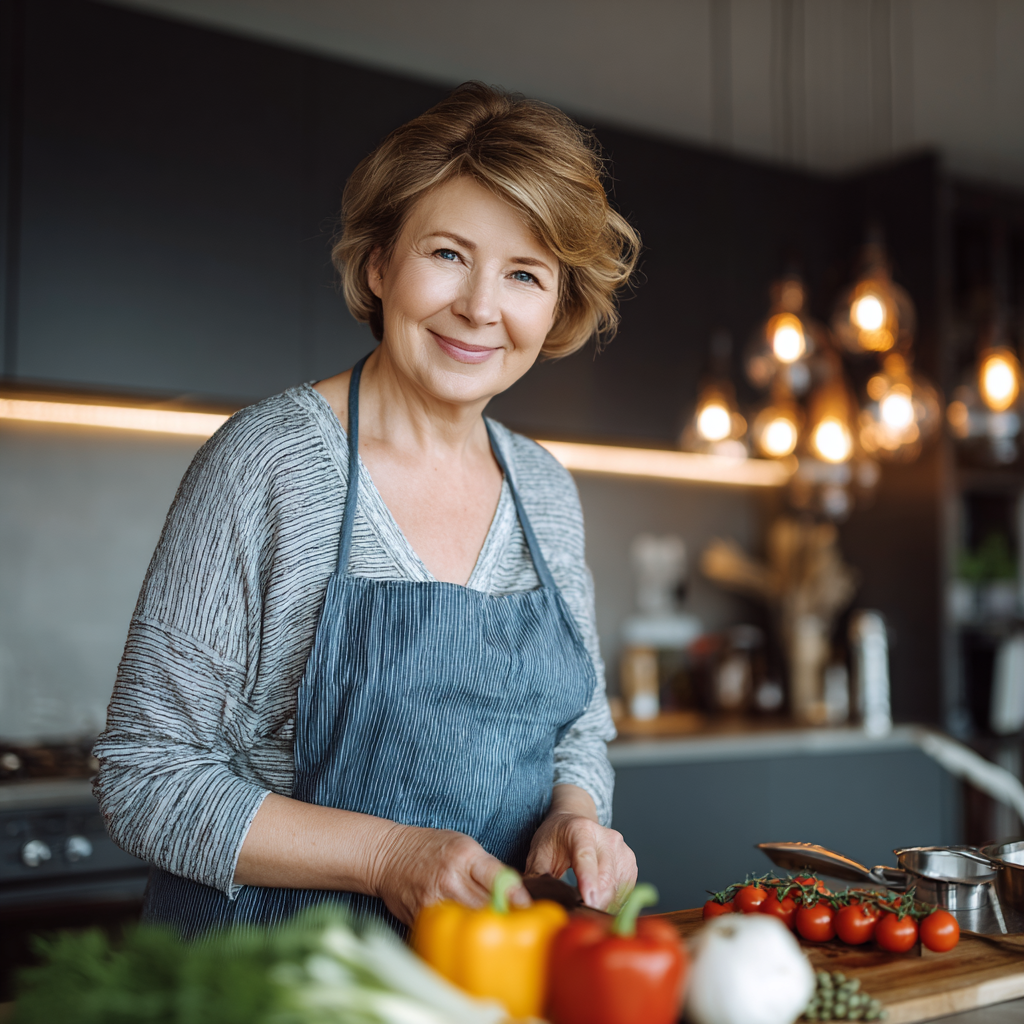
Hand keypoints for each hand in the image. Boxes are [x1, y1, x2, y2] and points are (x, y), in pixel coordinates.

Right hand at [371, 823, 528, 925]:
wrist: (388, 855)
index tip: (527, 909)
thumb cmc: (429, 847)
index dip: (516, 897)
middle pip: (487, 905)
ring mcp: (435, 899)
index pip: (499, 878)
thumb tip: (513, 893)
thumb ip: (487, 867)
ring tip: (492, 932)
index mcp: (465, 855)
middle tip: (515, 925)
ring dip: (482, 928)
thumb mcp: (462, 844)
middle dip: (503, 916)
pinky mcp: (421, 916)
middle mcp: (450, 877)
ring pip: (468, 922)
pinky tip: (464, 934)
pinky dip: (457, 933)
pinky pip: (446, 930)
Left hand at [525, 786, 636, 911]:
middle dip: (592, 903)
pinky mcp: (630, 863)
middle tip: (575, 916)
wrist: (575, 820)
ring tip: (583, 906)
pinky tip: (596, 899)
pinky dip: (610, 901)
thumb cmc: (555, 838)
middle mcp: (607, 837)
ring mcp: (622, 849)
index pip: (586, 857)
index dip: (588, 880)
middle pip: (605, 878)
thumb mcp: (538, 853)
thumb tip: (529, 903)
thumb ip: (536, 877)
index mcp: (581, 830)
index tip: (588, 901)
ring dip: (601, 904)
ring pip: (616, 889)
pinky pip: (624, 891)